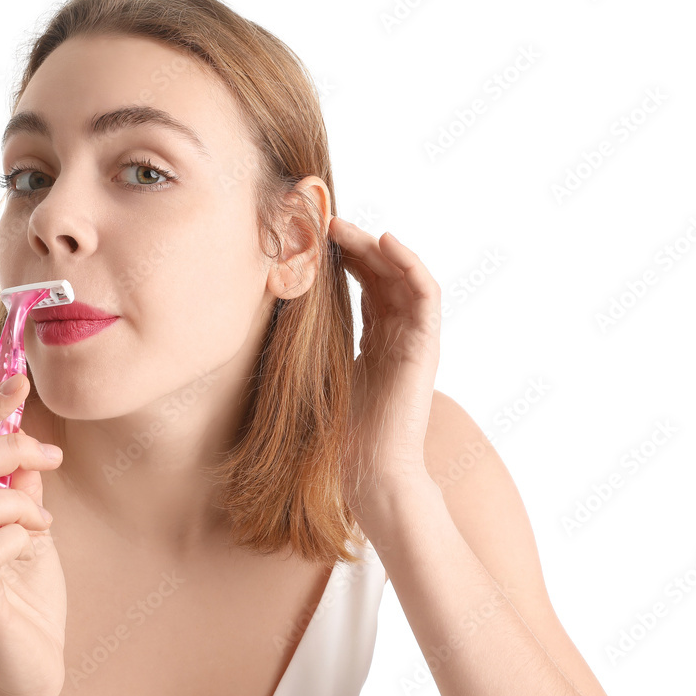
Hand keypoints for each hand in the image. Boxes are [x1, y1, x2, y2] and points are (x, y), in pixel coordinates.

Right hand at [0, 373, 66, 695]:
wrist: (32, 665)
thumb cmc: (28, 597)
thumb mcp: (30, 528)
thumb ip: (21, 489)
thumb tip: (26, 446)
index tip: (20, 382)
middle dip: (6, 447)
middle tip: (49, 455)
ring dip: (15, 498)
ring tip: (42, 518)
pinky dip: (19, 533)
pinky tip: (38, 541)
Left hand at [328, 218, 441, 525]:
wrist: (367, 471)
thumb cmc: (339, 434)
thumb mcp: (316, 375)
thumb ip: (310, 344)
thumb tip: (269, 312)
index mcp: (374, 343)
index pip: (365, 287)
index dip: (344, 259)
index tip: (313, 239)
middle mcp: (396, 336)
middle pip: (382, 276)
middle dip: (355, 246)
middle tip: (326, 223)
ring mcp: (413, 339)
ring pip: (403, 276)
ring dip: (377, 247)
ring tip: (346, 227)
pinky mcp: (425, 345)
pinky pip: (426, 294)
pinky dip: (410, 264)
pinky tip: (386, 242)